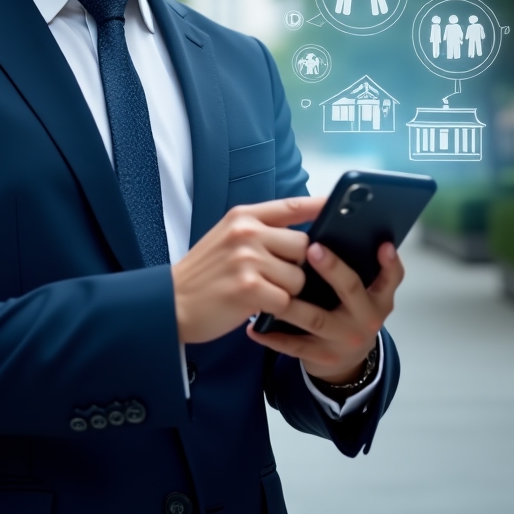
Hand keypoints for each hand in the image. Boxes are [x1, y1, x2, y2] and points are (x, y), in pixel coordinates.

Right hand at [171, 197, 322, 343]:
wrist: (172, 302)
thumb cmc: (205, 273)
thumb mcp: (227, 238)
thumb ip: (261, 231)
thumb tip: (304, 237)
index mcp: (244, 216)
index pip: (292, 205)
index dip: (321, 205)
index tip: (342, 204)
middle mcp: (247, 232)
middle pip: (304, 246)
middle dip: (298, 267)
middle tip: (277, 278)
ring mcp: (247, 259)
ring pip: (298, 277)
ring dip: (288, 292)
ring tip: (263, 293)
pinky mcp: (248, 288)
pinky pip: (286, 301)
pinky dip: (278, 309)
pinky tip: (258, 307)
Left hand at [245, 241, 403, 384]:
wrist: (347, 360)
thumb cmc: (348, 311)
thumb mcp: (362, 292)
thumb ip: (354, 265)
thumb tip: (331, 227)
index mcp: (378, 297)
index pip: (391, 278)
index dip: (389, 263)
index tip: (382, 245)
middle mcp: (366, 319)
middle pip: (352, 290)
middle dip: (333, 268)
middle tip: (312, 248)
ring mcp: (345, 340)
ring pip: (316, 318)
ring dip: (291, 301)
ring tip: (270, 282)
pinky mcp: (323, 357)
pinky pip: (294, 345)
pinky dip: (272, 335)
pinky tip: (254, 325)